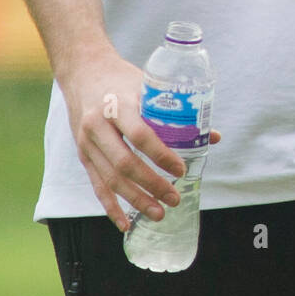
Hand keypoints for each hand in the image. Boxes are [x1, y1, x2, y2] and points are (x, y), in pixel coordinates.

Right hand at [59, 41, 220, 231]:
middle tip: (174, 198)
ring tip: (159, 213)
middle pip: (125, 162)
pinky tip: (125, 223)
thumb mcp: (147, 86)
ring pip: (111, 178)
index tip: (180, 169)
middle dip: (151, 185)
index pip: (140, 134)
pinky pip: (97, 185)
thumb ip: (175, 112)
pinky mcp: (82, 154)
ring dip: (135, 200)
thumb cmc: (122, 78)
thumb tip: (212, 136)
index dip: (161, 155)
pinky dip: (111, 207)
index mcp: (118, 103)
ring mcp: (87, 142)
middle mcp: (98, 124)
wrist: (83, 71)